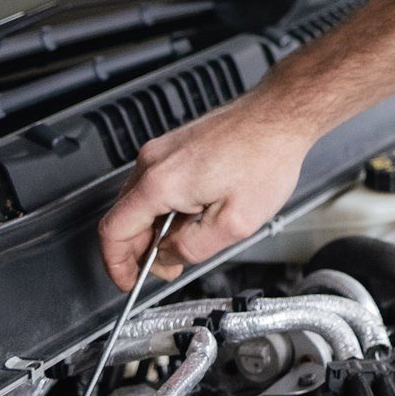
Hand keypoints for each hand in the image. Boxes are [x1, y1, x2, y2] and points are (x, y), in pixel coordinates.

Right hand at [97, 101, 313, 289]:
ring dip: (157, 227)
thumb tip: (168, 257)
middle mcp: (153, 161)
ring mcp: (163, 149)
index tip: (130, 280)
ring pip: (141, 201)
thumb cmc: (267, 156)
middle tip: (172, 264)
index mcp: (160, 182)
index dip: (117, 265)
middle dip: (143, 249)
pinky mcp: (175, 144)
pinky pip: (157, 184)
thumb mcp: (235, 223)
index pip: (113, 232)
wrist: (281, 115)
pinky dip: (167, 206)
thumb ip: (193, 249)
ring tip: (193, 236)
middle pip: (124, 217)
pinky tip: (197, 212)